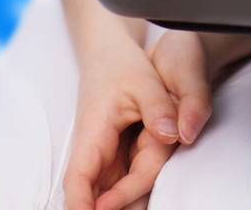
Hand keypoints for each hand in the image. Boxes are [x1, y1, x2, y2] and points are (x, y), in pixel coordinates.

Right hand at [62, 38, 182, 209]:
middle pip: (97, 195)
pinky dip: (130, 196)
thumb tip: (172, 133)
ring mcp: (103, 159)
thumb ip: (158, 108)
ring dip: (124, 204)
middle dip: (114, 208)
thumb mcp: (145, 80)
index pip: (79, 180)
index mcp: (93, 134)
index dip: (82, 206)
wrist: (109, 56)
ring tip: (151, 205)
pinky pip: (119, 185)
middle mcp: (93, 152)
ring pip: (108, 194)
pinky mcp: (113, 159)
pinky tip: (145, 203)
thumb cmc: (120, 66)